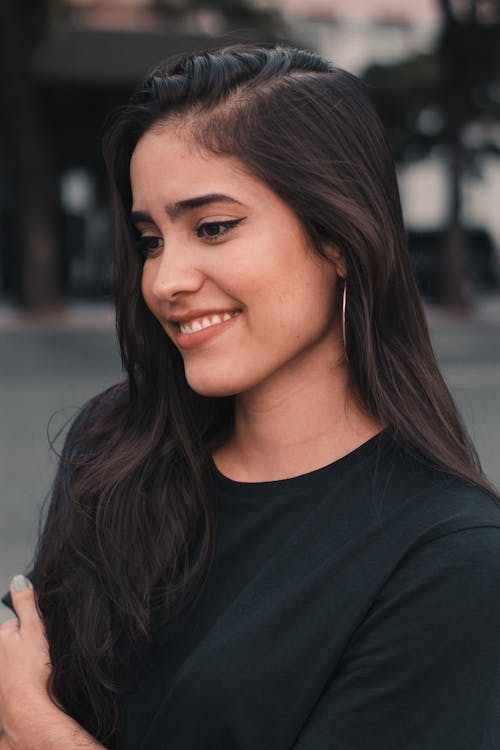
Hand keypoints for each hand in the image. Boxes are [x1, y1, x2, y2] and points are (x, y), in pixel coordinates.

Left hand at [0, 576, 51, 736]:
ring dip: (30, 668)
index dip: (35, 628)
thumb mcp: (34, 628)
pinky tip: (39, 687)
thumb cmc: (33, 672)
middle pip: (17, 646)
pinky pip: (21, 684)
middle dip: (29, 649)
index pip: (18, 624)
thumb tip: (18, 579)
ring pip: (19, 666)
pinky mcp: (6, 698)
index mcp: (0, 639)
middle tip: (44, 657)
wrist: (31, 713)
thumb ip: (26, 603)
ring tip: (43, 673)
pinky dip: (30, 685)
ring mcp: (1, 679)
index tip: (43, 638)